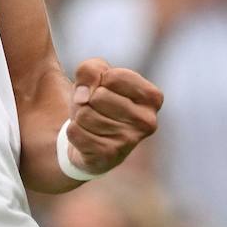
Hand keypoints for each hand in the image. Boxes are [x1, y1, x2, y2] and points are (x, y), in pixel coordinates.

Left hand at [64, 60, 162, 176]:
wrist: (91, 142)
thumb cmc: (98, 101)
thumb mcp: (96, 74)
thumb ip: (90, 69)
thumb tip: (83, 96)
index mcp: (152, 97)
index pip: (112, 77)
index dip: (99, 80)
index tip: (105, 90)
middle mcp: (147, 121)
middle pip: (97, 96)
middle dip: (88, 99)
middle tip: (96, 110)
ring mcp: (130, 141)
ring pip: (84, 114)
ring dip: (80, 116)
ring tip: (92, 124)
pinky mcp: (109, 156)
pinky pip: (75, 132)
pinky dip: (73, 131)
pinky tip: (87, 137)